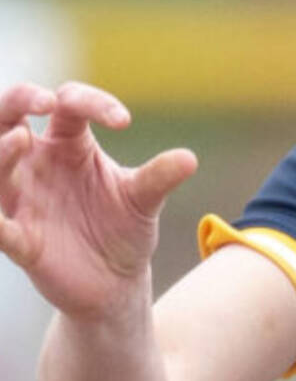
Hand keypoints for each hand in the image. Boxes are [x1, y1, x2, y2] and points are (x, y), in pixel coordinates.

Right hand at [0, 82, 197, 319]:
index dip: (93, 103)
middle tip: (44, 102)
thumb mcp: (144, 199)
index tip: (124, 122)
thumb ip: (159, 177)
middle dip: (20, 99)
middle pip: (10, 115)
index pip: (70, 105)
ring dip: (1, 152)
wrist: (115, 281)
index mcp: (70, 144)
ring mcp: (22, 199)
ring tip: (19, 139)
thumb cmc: (123, 227)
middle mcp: (37, 164)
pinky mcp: (19, 238)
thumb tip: (190, 159)